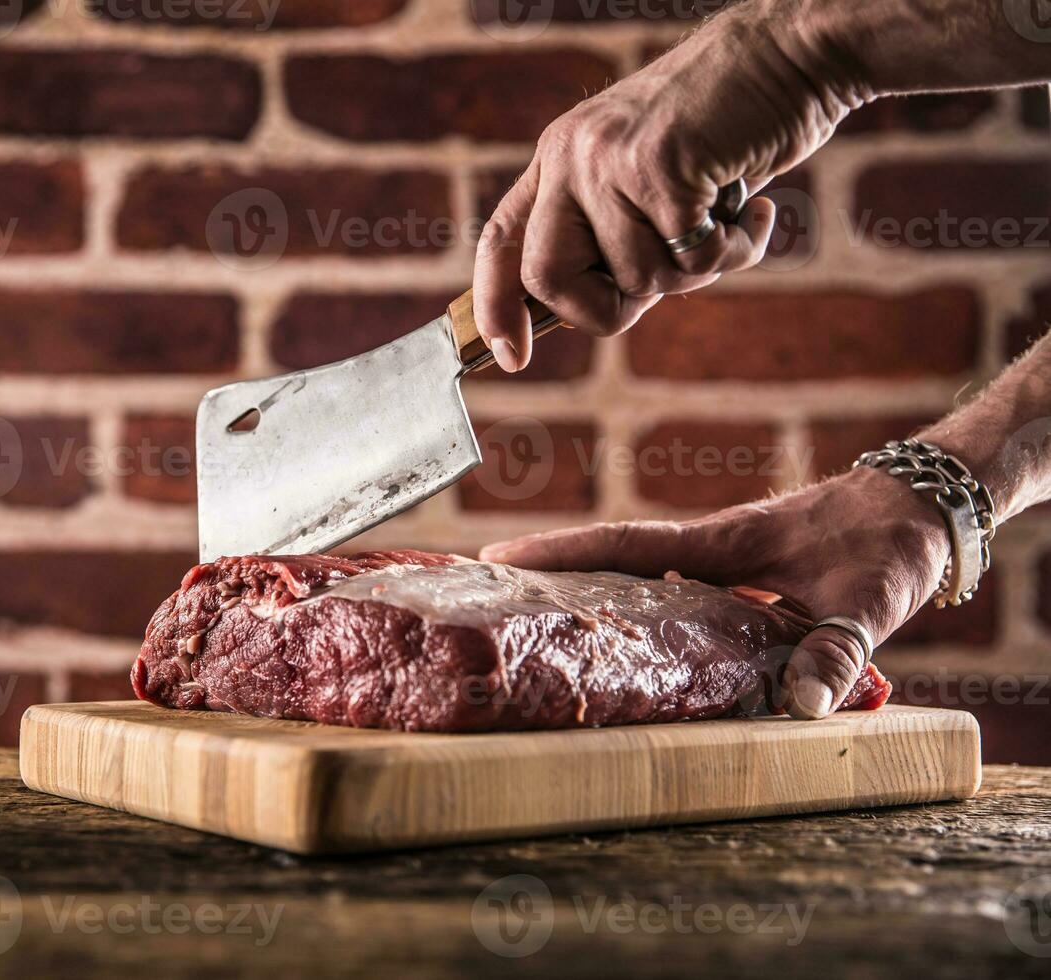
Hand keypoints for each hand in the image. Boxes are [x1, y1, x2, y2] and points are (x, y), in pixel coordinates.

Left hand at [473, 0, 855, 369]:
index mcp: (558, 159)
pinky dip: (738, 249)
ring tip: (727, 215)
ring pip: (637, 277)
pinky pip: (692, 258)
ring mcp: (610, 160)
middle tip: (669, 277)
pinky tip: (757, 207)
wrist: (790, 50)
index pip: (500, 241)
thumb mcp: (646, 174)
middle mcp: (570, 157)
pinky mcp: (660, 167)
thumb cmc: (729, 124)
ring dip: (698, 268)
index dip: (495, 304)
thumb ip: (612, 229)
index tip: (511, 355)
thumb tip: (593, 309)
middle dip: (608, 307)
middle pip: (548, 278)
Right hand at [479, 467, 948, 718]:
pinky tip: (633, 648)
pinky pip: (675, 596)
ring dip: (593, 597)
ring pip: (640, 580)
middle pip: (613, 561)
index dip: (561, 549)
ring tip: (540, 629)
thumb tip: (802, 708)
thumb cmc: (888, 542)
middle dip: (553, 575)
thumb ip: (836, 650)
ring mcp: (722, 563)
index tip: (497, 553)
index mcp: (721, 543)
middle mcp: (709, 550)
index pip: (625, 544)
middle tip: (490, 599)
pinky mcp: (741, 579)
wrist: (921, 507)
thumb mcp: (867, 600)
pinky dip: (642, 614)